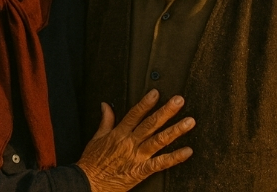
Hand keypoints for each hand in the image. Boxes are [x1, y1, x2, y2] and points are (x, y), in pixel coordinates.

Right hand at [76, 90, 194, 191]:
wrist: (88, 183)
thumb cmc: (91, 163)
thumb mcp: (96, 138)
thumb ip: (105, 121)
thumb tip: (106, 105)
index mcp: (119, 134)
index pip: (135, 114)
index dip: (146, 103)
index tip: (156, 93)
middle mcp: (130, 143)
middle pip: (151, 124)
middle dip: (166, 111)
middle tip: (179, 101)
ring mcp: (136, 157)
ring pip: (159, 140)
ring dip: (175, 130)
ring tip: (189, 122)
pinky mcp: (140, 171)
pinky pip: (160, 164)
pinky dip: (174, 157)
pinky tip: (187, 151)